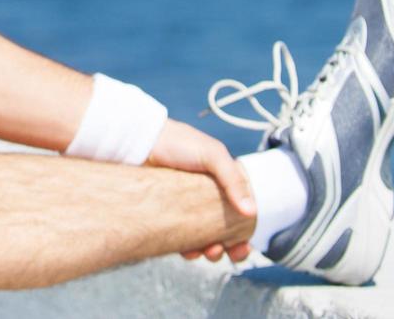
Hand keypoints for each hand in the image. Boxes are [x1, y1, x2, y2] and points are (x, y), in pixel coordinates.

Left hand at [146, 119, 256, 263]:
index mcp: (222, 184)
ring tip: (209, 251)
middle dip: (230, 248)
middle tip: (230, 252)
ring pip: (204, 239)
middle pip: (224, 231)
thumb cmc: (178, 142)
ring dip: (211, 252)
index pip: (240, 213)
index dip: (245, 231)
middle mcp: (206, 199)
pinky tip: (189, 250)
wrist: (142, 142)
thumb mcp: (212, 155)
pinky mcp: (168, 216)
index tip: (245, 245)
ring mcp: (187, 209)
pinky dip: (187, 249)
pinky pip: (181, 240)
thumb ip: (233, 180)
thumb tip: (251, 211)